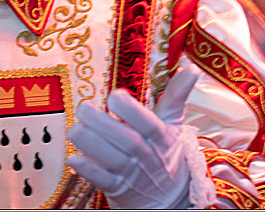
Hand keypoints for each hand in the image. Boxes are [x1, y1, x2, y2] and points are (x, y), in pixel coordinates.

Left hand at [67, 67, 199, 208]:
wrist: (168, 197)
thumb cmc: (165, 152)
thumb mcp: (173, 124)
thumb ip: (177, 95)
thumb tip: (191, 68)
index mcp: (161, 137)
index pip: (150, 124)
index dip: (132, 110)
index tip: (115, 95)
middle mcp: (147, 156)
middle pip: (128, 141)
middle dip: (103, 124)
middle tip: (84, 107)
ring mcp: (131, 174)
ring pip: (112, 160)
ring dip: (91, 143)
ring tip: (76, 128)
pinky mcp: (117, 188)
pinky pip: (102, 181)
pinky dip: (88, 170)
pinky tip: (74, 157)